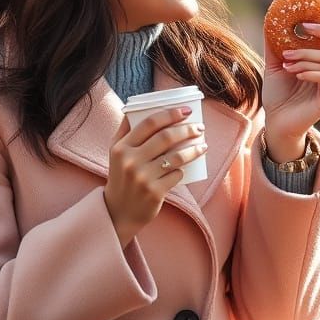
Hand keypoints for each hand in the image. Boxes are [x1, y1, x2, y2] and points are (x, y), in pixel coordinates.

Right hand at [104, 108, 206, 246]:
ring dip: (193, 149)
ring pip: (176, 156)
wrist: (117, 212)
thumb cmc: (121, 176)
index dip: (170, 114)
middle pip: (165, 137)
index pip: (149, 123)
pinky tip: (186, 168)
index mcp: (121, 147)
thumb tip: (138, 107)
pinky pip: (176, 175)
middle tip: (199, 128)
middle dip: (187, 130)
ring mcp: (142, 178)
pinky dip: (182, 170)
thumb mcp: (116, 152)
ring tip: (203, 145)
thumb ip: (125, 129)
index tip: (186, 110)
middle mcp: (130, 161)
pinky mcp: (154, 192)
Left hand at [262, 23, 319, 161]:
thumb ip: (275, 44)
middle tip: (301, 29)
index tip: (302, 22)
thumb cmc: (278, 94)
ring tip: (286, 63)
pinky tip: (295, 73)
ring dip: (305, 57)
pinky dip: (310, 71)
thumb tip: (269, 19)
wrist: (276, 121)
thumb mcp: (275, 64)